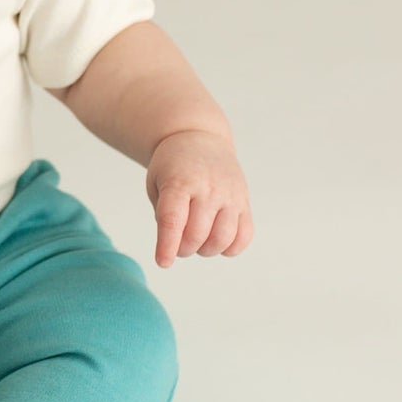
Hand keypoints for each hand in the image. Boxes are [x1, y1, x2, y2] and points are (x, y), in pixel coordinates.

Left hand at [145, 130, 253, 268]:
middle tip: (177, 245)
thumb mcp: (156, 183)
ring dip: (206, 250)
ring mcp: (230, 194)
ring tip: (197, 243)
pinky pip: (245, 234)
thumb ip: (163, 214)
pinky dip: (231, 248)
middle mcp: (208, 187)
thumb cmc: (172, 167)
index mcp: (180, 181)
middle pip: (197, 234)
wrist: (199, 139)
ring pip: (223, 238)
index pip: (173, 219)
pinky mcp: (244, 201)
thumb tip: (175, 247)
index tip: (163, 263)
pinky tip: (218, 243)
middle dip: (183, 249)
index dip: (167, 245)